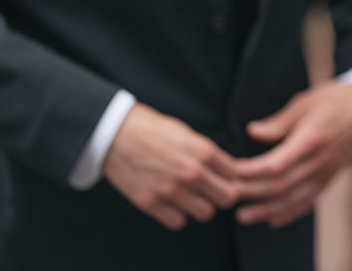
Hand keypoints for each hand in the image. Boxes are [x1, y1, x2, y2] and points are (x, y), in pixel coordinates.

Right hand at [102, 102, 240, 229]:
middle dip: (224, 194)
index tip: (225, 176)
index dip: (232, 176)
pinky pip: (178, 221)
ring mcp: (171, 190)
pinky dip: (179, 215)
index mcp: (204, 151)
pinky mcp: (151, 203)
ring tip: (193, 196)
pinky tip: (174, 203)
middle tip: (213, 190)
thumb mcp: (188, 133)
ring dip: (202, 205)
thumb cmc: (153, 130)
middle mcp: (191, 172)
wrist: (116, 134)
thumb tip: (227, 168)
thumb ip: (208, 154)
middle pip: (228, 197)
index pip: (235, 174)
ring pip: (206, 213)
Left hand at [231, 81, 351, 226]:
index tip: (230, 170)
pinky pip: (309, 201)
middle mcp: (320, 160)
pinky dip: (290, 213)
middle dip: (251, 192)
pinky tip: (272, 218)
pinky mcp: (330, 177)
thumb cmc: (337, 99)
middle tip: (227, 194)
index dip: (250, 171)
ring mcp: (326, 171)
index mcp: (312, 138)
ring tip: (243, 215)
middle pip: (281, 185)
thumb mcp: (307, 101)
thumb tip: (253, 132)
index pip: (276, 164)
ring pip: (293, 199)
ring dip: (266, 210)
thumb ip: (279, 121)